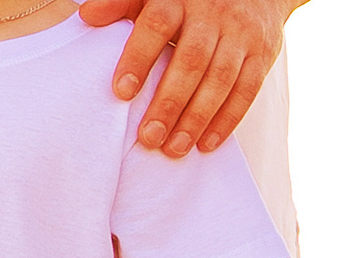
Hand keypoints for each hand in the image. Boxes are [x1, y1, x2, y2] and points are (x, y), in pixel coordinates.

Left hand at [80, 0, 295, 156]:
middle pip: (192, 60)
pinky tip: (207, 144)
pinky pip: (248, 88)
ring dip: (197, 117)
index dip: (139, 57)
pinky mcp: (263, 50)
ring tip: (174, 149)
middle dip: (170, 102)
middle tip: (149, 138)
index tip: (121, 92)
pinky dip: (228, 118)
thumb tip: (88, 16)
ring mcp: (241, 33)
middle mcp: (213, 13)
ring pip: (221, 78)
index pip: (157, 25)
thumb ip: (122, 4)